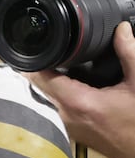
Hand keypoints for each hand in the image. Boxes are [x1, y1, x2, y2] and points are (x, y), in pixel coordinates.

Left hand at [0, 0, 134, 157]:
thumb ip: (129, 54)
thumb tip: (121, 28)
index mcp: (78, 102)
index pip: (41, 76)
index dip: (36, 58)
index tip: (33, 43)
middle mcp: (64, 114)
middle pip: (37, 85)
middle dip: (39, 66)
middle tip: (41, 46)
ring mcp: (63, 124)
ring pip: (42, 95)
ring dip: (44, 79)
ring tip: (49, 59)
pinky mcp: (67, 129)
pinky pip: (51, 105)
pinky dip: (53, 92)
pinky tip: (63, 80)